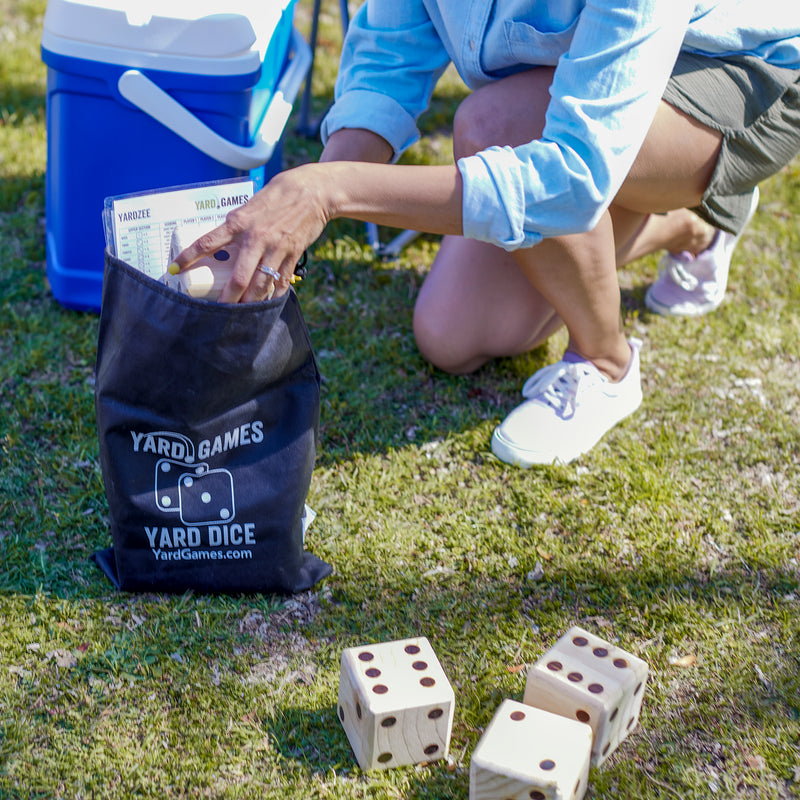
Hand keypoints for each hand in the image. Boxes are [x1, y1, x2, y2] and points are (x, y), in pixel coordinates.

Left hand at [170, 164, 329, 302]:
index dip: (188, 257)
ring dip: (251, 302)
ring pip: (261, 285)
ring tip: (244, 313)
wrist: (312, 191)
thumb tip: (223, 245)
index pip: (207, 243)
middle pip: (238, 278)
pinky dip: (274, 294)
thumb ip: (237, 226)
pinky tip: (268, 302)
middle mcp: (256, 238)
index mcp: (239, 223)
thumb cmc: (278, 196)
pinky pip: (281, 281)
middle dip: (228, 299)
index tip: (174, 269)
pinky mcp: (293, 255)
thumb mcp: (250, 206)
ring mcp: (276, 249)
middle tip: (219, 310)